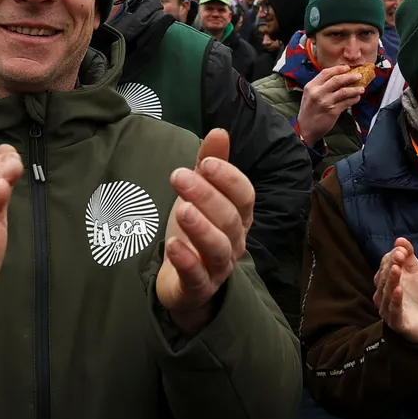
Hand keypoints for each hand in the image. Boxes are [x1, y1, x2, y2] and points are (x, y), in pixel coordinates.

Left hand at [156, 130, 254, 334]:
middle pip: (229, 218)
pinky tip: (173, 245)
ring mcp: (218, 267)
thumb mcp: (201, 194)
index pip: (244, 196)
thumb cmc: (195, 230)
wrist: (184, 281)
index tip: (206, 162)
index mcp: (239, 216)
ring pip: (217, 248)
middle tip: (179, 176)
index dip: (229, 178)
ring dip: (201, 227)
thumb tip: (219, 131)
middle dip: (206, 195)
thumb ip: (210, 164)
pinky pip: (197, 276)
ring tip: (182, 210)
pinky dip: (186, 261)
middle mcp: (234, 242)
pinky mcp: (198, 287)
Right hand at [296, 65, 363, 147]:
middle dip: (350, 77)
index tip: (347, 68)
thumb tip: (337, 78)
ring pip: (344, 91)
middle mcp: (318, 93)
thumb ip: (320, 86)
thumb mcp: (309, 95)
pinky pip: (346, 102)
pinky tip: (357, 98)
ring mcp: (325, 102)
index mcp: (311, 86)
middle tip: (359, 76)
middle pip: (337, 80)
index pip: (326, 72)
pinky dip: (353, 99)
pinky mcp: (332, 111)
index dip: (338, 69)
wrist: (305, 129)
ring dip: (355, 89)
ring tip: (361, 88)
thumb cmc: (309, 111)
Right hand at [373, 239, 417, 343]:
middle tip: (399, 256)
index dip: (392, 258)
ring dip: (391, 281)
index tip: (401, 250)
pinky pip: (394, 311)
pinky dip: (395, 301)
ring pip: (386, 293)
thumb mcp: (416, 273)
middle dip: (390, 266)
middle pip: (383, 279)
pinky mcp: (396, 322)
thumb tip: (400, 239)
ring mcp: (388, 309)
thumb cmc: (417, 296)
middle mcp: (383, 295)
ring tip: (397, 269)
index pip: (384, 267)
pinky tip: (399, 291)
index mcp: (385, 282)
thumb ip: (408, 256)